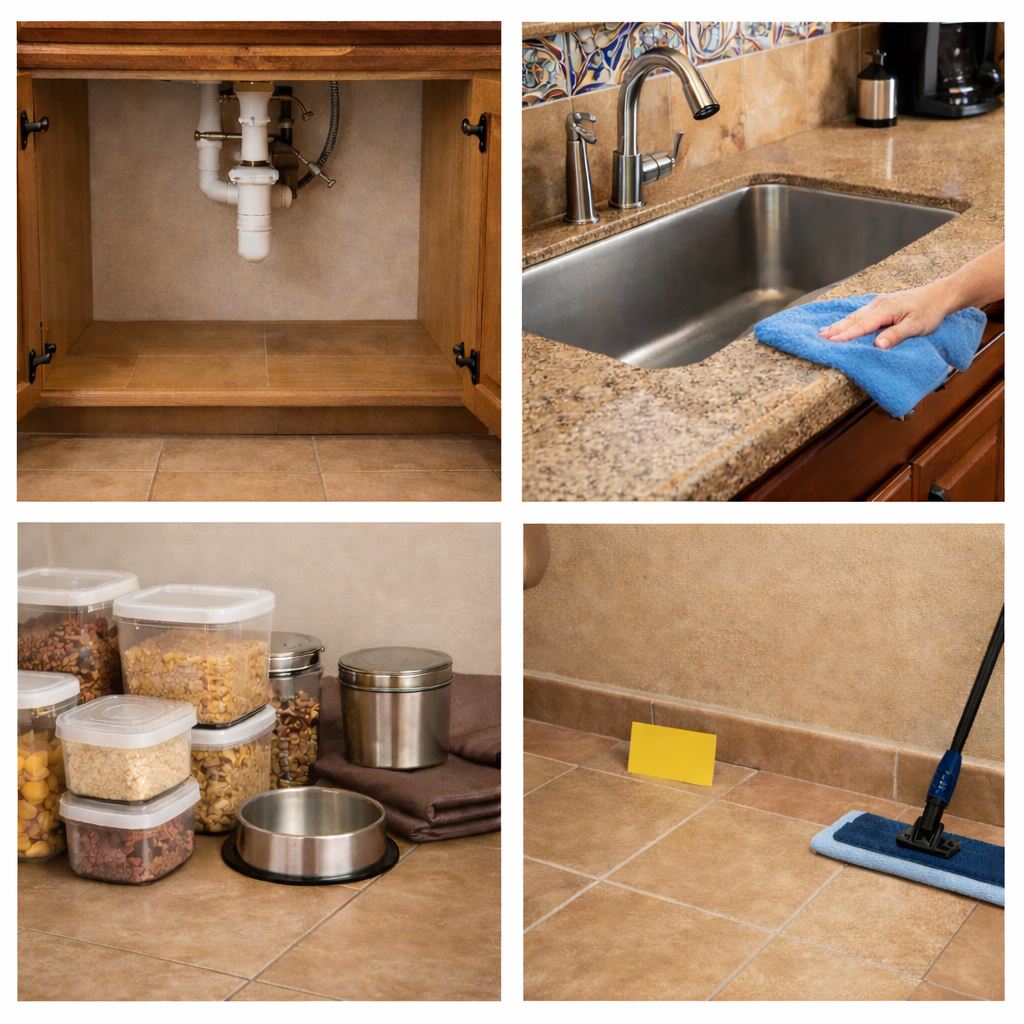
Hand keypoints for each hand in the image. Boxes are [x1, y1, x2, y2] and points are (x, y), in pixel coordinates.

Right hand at [818, 284, 948, 349]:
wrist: (941, 294)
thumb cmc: (930, 310)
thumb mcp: (916, 325)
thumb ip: (896, 335)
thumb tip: (878, 345)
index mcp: (885, 310)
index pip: (861, 325)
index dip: (846, 335)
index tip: (831, 342)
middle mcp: (878, 304)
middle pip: (853, 319)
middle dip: (835, 329)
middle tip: (819, 338)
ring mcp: (879, 303)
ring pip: (855, 315)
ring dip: (839, 324)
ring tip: (824, 332)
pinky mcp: (882, 304)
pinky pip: (860, 313)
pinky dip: (848, 320)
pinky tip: (842, 323)